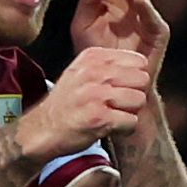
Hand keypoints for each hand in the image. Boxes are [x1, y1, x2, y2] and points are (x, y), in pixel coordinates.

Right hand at [18, 45, 155, 157]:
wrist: (43, 129)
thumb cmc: (67, 103)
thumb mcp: (82, 72)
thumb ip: (109, 66)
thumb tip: (142, 69)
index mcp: (93, 57)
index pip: (139, 61)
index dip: (134, 78)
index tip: (120, 88)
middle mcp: (95, 72)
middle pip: (142, 80)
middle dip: (135, 95)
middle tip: (118, 105)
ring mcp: (97, 94)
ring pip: (140, 100)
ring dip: (130, 113)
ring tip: (112, 116)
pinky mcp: (99, 117)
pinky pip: (132, 122)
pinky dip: (124, 130)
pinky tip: (109, 128)